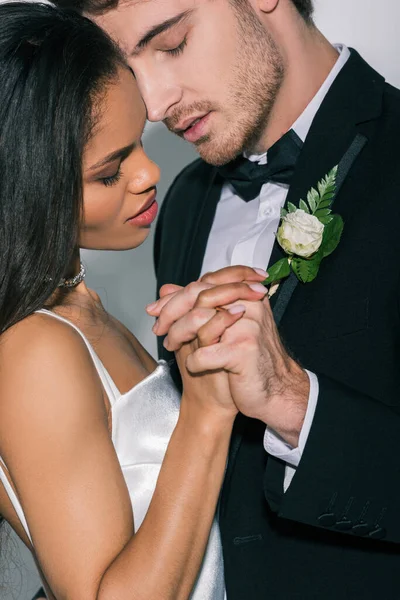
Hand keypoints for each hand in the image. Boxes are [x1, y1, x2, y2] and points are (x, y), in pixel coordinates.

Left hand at [149, 267, 308, 446]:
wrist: (275, 391)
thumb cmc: (247, 359)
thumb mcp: (223, 328)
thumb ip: (196, 305)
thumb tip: (165, 288)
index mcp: (245, 295)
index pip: (204, 283)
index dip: (176, 296)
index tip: (156, 310)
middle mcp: (248, 305)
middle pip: (198, 297)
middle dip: (171, 312)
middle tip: (159, 329)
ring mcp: (247, 326)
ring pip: (197, 321)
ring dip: (177, 336)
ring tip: (171, 346)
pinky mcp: (243, 350)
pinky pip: (204, 353)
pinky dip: (193, 362)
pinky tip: (193, 366)